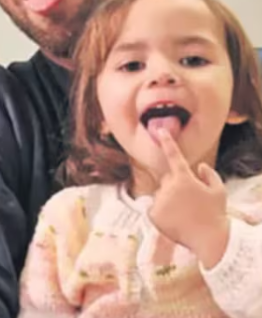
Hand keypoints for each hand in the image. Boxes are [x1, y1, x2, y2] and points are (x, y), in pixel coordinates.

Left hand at [148, 129, 228, 268]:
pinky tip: (175, 221)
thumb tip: (200, 166)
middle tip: (190, 201)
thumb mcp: (219, 192)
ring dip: (169, 201)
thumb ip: (210, 175)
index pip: (173, 155)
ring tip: (185, 214)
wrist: (209, 241)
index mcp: (184, 178)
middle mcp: (168, 187)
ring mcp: (159, 201)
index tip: (160, 131)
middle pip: (167, 180)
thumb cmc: (216, 214)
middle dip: (175, 186)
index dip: (167, 142)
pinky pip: (154, 208)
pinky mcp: (153, 214)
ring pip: (161, 195)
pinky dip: (162, 213)